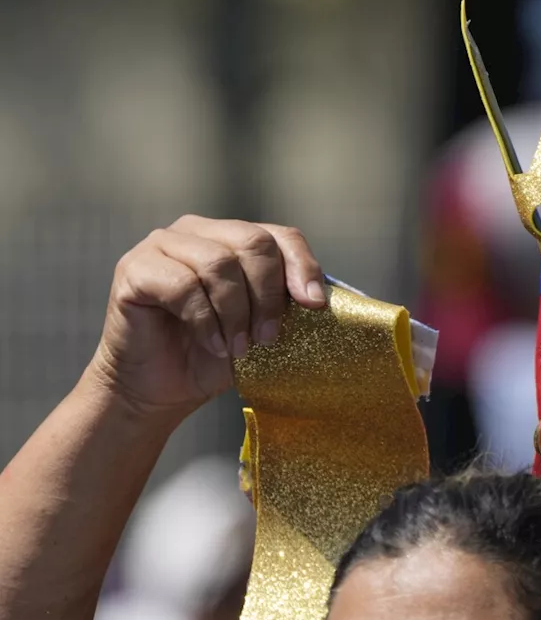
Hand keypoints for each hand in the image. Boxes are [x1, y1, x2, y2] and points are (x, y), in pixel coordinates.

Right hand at [85, 215, 327, 420]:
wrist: (159, 388)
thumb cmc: (214, 355)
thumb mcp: (261, 325)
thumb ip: (287, 301)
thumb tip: (325, 296)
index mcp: (233, 237)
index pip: (281, 236)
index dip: (302, 267)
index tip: (313, 305)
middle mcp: (198, 231)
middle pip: (253, 243)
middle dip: (268, 295)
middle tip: (268, 338)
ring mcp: (162, 244)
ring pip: (218, 263)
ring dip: (236, 313)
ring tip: (239, 348)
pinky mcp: (134, 268)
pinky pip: (182, 285)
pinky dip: (205, 320)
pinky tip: (213, 344)